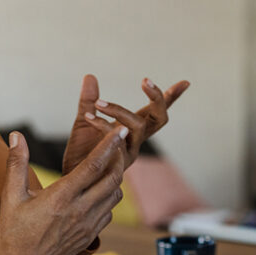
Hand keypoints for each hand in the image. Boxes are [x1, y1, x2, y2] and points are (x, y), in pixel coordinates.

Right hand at [0, 127, 127, 254]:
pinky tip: (96, 192)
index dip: (109, 144)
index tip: (120, 130)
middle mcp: (80, 211)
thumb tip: (16, 135)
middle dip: (118, 158)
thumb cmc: (12, 232)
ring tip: (107, 165)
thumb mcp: (11, 196)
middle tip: (116, 144)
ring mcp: (88, 225)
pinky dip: (108, 198)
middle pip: (113, 178)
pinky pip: (109, 212)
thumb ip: (16, 163)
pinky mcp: (90, 236)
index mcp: (62, 197)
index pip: (94, 165)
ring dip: (114, 178)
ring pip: (115, 195)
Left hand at [62, 74, 189, 173]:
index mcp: (133, 131)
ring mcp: (129, 153)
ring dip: (119, 110)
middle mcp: (136, 142)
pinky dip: (102, 124)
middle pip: (159, 119)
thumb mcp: (85, 120)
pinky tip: (88, 117)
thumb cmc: (81, 153)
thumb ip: (89, 99)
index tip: (185, 82)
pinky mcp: (117, 162)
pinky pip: (117, 138)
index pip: (156, 112)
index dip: (171, 98)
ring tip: (99, 103)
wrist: (70, 179)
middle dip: (157, 98)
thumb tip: (90, 75)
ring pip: (138, 126)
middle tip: (146, 80)